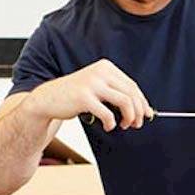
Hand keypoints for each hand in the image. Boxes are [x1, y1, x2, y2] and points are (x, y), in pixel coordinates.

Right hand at [24, 59, 153, 131]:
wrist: (48, 98)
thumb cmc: (76, 95)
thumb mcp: (98, 88)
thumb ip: (118, 94)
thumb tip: (144, 110)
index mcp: (106, 67)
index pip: (132, 85)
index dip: (142, 101)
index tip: (146, 114)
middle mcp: (100, 72)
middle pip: (131, 93)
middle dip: (138, 111)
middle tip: (137, 124)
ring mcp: (92, 84)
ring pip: (124, 101)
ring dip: (129, 117)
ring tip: (124, 125)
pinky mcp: (83, 97)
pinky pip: (107, 113)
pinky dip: (111, 122)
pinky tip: (108, 126)